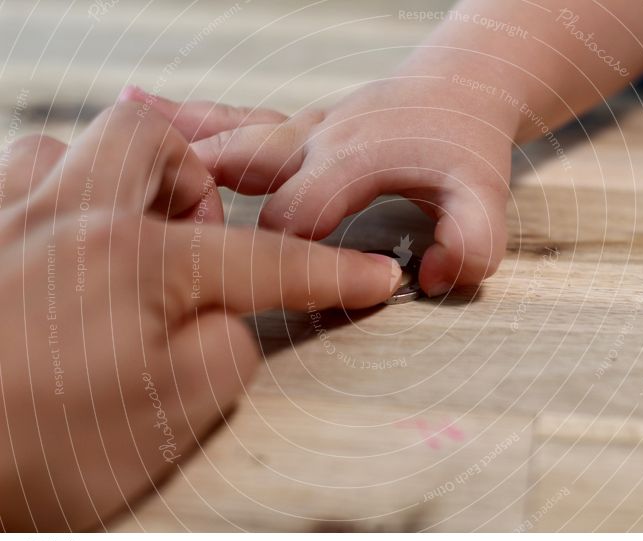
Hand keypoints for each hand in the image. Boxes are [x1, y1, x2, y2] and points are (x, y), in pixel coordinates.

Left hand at [0, 102, 400, 530]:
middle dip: (193, 183)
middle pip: (148, 141)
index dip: (327, 270)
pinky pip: (8, 183)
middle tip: (200, 239)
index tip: (368, 275)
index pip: (259, 260)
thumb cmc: (25, 457)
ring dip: (112, 185)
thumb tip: (227, 320)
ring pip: (65, 149)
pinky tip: (58, 251)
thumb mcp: (169, 418)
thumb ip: (225, 350)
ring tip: (125, 240)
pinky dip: (50, 202)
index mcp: (126, 261)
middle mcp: (57, 220)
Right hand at [118, 70, 517, 295]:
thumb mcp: (486, 199)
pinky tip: (137, 106)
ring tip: (102, 159)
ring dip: (171, 155)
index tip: (245, 294)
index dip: (271, 264)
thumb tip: (430, 277)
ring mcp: (294, 129)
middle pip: (234, 172)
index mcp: (351, 158)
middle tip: (149, 241)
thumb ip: (471, 243)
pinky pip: (228, 124)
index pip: (292, 219)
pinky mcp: (287, 130)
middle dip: (194, 212)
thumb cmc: (464, 146)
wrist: (457, 90)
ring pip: (221, 139)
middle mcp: (311, 138)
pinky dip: (183, 121)